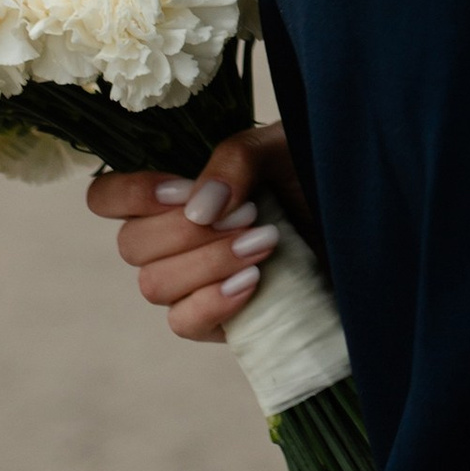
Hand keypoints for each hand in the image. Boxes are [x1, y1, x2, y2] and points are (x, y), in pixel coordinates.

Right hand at [84, 121, 299, 343]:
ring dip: (209, 262)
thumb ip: (235, 159)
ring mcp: (189, 283)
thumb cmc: (314, 177)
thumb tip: (198, 207)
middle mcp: (171, 239)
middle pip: (131, 245)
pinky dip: (213, 302)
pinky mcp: (215, 320)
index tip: (181, 189)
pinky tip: (253, 282)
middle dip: (188, 230)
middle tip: (250, 214)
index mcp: (174, 191)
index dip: (129, 194)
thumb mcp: (279, 148)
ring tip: (266, 242)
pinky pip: (183, 322)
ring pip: (154, 285)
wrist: (363, 223)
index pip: (106, 198)